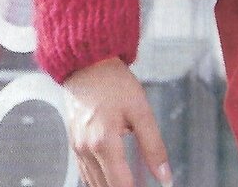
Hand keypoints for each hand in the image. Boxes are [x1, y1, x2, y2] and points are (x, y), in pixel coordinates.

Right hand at [62, 56, 172, 186]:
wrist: (87, 63)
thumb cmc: (113, 81)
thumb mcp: (140, 110)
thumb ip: (153, 145)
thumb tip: (163, 174)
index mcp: (104, 142)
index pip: (121, 185)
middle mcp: (86, 150)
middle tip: (141, 184)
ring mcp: (77, 148)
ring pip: (93, 183)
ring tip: (130, 182)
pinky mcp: (74, 143)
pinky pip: (85, 172)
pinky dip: (99, 179)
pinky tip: (111, 177)